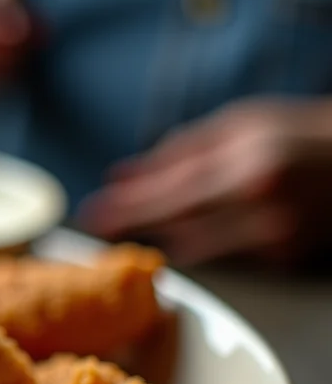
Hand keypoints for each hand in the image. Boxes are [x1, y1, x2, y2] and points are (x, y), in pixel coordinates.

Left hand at [82, 98, 331, 267]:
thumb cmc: (294, 133)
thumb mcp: (237, 125)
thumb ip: (178, 152)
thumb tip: (121, 175)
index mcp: (247, 164)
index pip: (169, 192)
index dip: (126, 206)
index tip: (90, 213)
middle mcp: (260, 205)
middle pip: (176, 226)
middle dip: (132, 224)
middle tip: (95, 223)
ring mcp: (275, 237)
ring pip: (195, 247)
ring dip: (159, 236)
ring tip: (129, 225)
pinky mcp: (283, 258)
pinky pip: (223, 255)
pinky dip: (198, 243)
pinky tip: (183, 232)